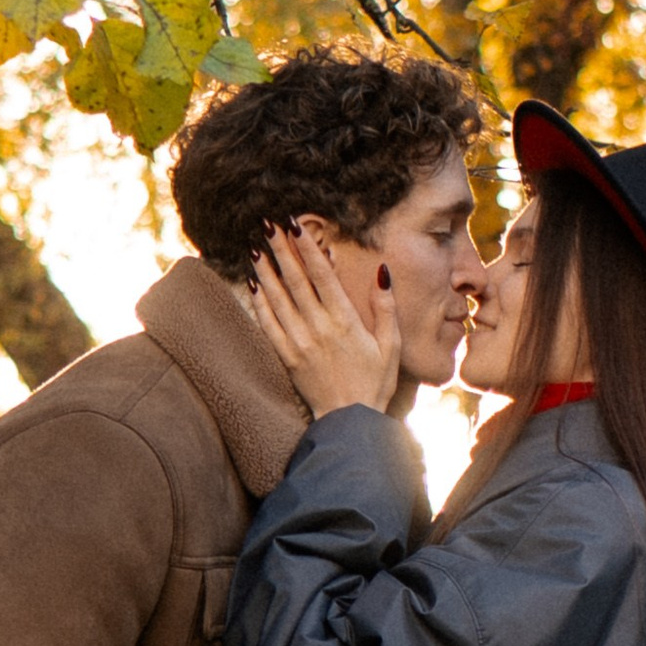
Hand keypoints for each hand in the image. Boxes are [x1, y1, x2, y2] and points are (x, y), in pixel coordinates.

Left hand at [252, 221, 401, 418]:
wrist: (350, 421)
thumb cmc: (375, 383)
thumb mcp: (392, 345)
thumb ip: (386, 307)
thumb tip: (381, 271)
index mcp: (346, 321)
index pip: (322, 275)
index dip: (307, 248)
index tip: (296, 225)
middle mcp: (319, 327)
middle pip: (295, 280)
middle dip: (281, 250)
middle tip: (268, 224)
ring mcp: (300, 342)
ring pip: (278, 298)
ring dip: (266, 270)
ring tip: (255, 247)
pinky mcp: (287, 357)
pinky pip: (268, 325)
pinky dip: (260, 302)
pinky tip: (253, 284)